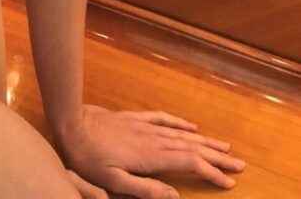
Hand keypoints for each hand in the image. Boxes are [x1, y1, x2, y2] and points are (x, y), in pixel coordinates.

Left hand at [54, 104, 245, 197]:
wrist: (70, 123)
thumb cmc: (88, 158)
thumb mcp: (113, 182)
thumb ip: (145, 190)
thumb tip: (176, 196)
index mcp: (151, 157)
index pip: (189, 164)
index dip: (211, 173)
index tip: (229, 182)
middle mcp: (153, 139)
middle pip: (192, 147)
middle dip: (216, 157)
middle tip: (239, 165)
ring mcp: (144, 126)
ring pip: (181, 133)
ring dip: (204, 140)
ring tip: (224, 146)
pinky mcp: (133, 118)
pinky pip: (162, 118)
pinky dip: (180, 123)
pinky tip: (191, 125)